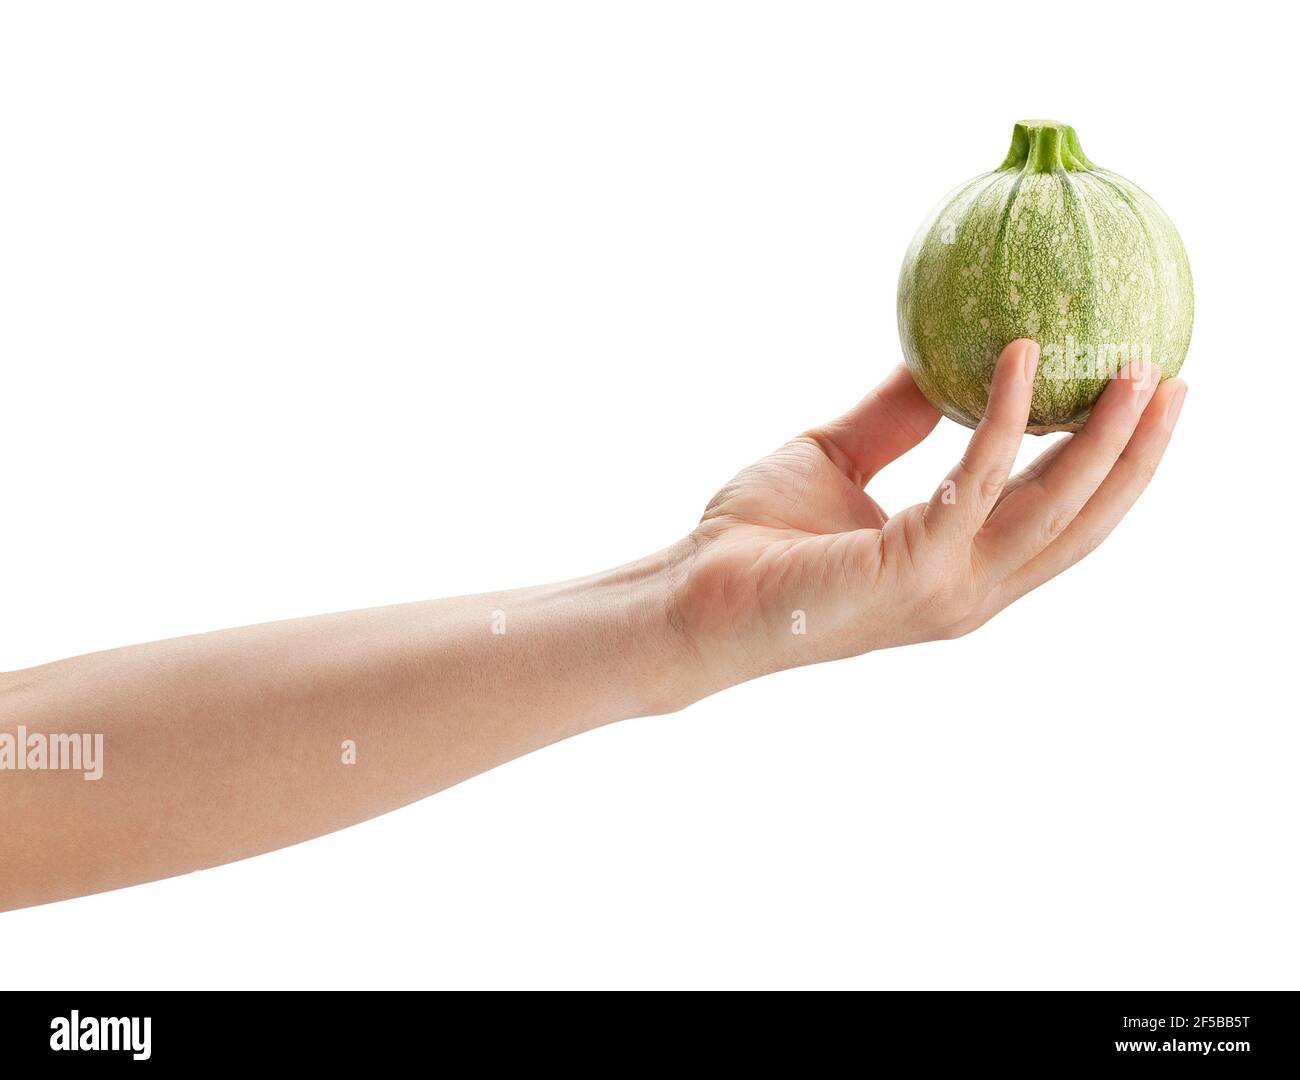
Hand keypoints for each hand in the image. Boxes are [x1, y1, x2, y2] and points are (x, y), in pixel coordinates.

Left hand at [672, 339, 1186, 688]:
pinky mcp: (909, 570)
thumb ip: (897, 417)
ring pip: (1052, 507)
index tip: (1150, 401)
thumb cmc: (760, 538)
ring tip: (1133, 366)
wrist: (694, 594)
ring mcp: (945, 588)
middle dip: (1136, 453)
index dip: (1114, 466)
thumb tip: (940, 356)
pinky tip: (1018, 358)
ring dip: (1101, 436)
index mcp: (961, 568)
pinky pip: (975, 482)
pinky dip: (1003, 419)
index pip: (1060, 520)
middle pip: (1082, 521)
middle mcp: (969, 589)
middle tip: (1170, 377)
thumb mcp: (841, 459)